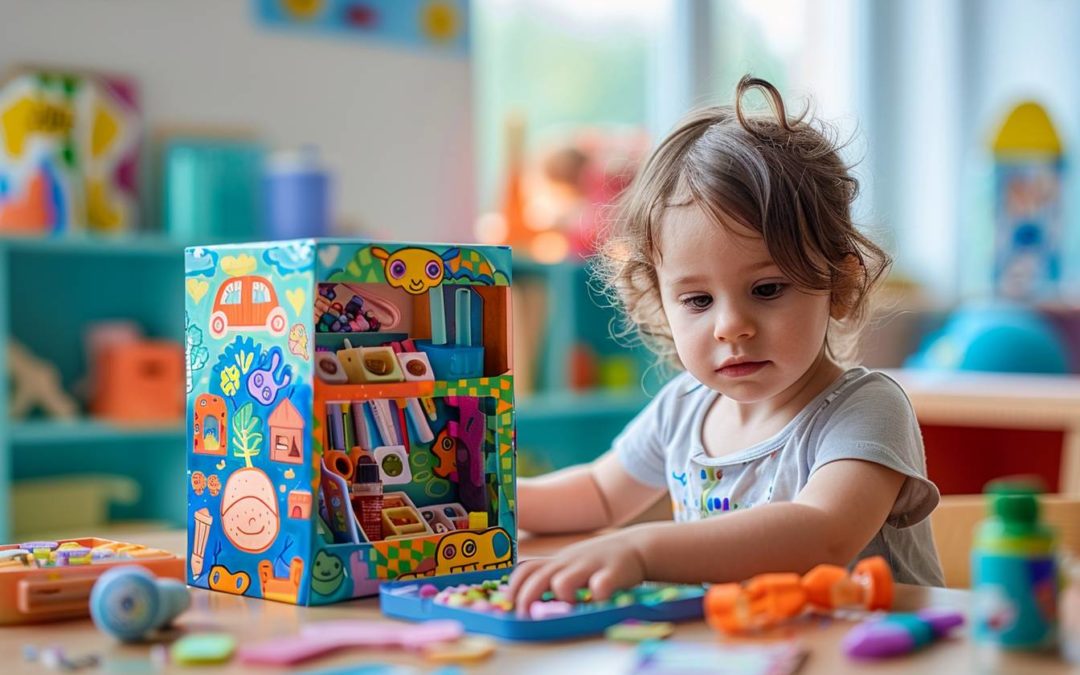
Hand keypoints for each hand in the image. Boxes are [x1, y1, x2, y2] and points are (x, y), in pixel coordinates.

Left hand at [508, 529, 648, 616]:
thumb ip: (551, 576)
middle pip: (538, 578)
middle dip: (526, 598)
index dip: (514, 586)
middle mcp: (569, 562)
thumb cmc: (598, 561)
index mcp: (558, 562)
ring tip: (569, 605)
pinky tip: (599, 601)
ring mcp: (589, 566)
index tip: (509, 603)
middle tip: (525, 616)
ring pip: (563, 581)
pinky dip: (596, 596)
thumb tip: (525, 597)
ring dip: (560, 596)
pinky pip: (600, 586)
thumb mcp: (570, 563)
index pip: (526, 569)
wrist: (636, 547)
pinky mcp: (612, 573)